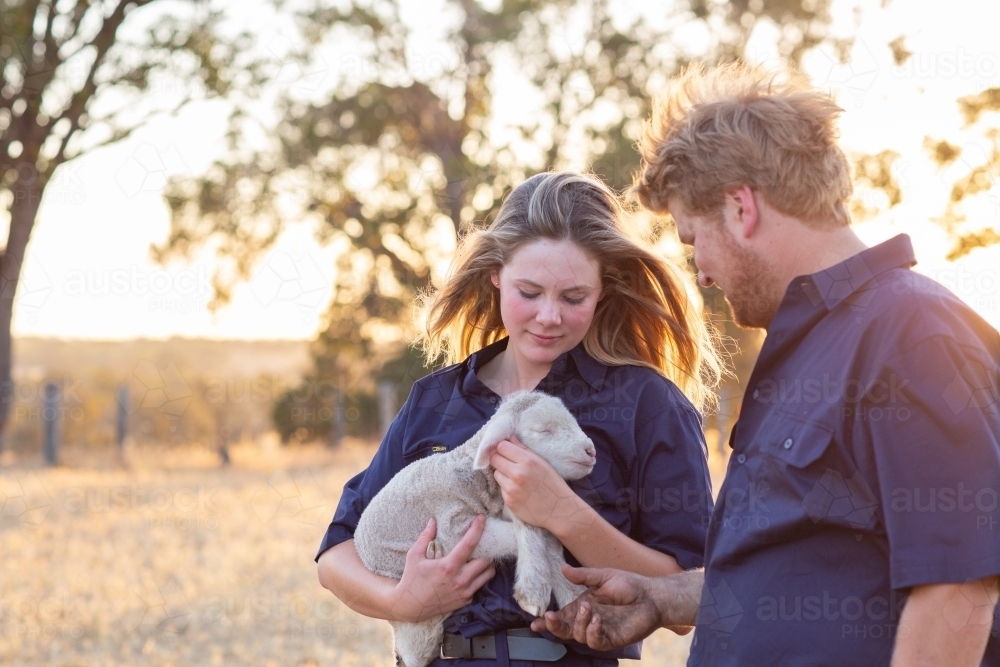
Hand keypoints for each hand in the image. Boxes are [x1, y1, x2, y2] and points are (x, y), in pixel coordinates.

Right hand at [391, 515, 495, 622]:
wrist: (410, 606)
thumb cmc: (411, 579)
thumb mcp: (414, 556)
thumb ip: (425, 537)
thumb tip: (433, 520)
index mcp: (448, 566)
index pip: (469, 543)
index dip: (478, 528)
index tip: (482, 518)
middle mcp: (460, 580)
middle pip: (486, 560)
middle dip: (487, 548)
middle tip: (484, 540)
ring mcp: (465, 592)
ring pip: (488, 574)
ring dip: (487, 563)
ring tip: (480, 556)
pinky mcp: (466, 600)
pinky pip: (480, 585)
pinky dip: (479, 576)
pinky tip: (471, 571)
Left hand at [489, 437, 581, 530]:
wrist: (560, 510)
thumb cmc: (554, 484)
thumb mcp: (543, 462)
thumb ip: (524, 449)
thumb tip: (509, 438)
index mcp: (528, 461)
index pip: (501, 446)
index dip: (503, 448)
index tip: (507, 451)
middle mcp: (518, 474)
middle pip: (494, 459)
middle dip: (500, 459)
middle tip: (508, 463)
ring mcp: (512, 489)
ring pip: (496, 473)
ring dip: (503, 474)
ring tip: (516, 478)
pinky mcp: (509, 501)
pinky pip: (501, 488)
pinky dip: (507, 487)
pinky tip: (519, 490)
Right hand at [529, 565, 672, 649]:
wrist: (651, 595)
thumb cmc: (629, 584)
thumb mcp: (603, 576)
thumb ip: (583, 576)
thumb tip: (562, 568)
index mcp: (584, 605)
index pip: (562, 616)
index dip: (548, 621)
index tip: (534, 623)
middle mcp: (588, 619)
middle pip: (565, 630)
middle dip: (554, 626)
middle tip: (550, 617)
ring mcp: (599, 630)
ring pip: (578, 635)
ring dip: (578, 623)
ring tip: (588, 608)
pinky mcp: (611, 639)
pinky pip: (594, 641)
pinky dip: (592, 631)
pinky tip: (597, 620)